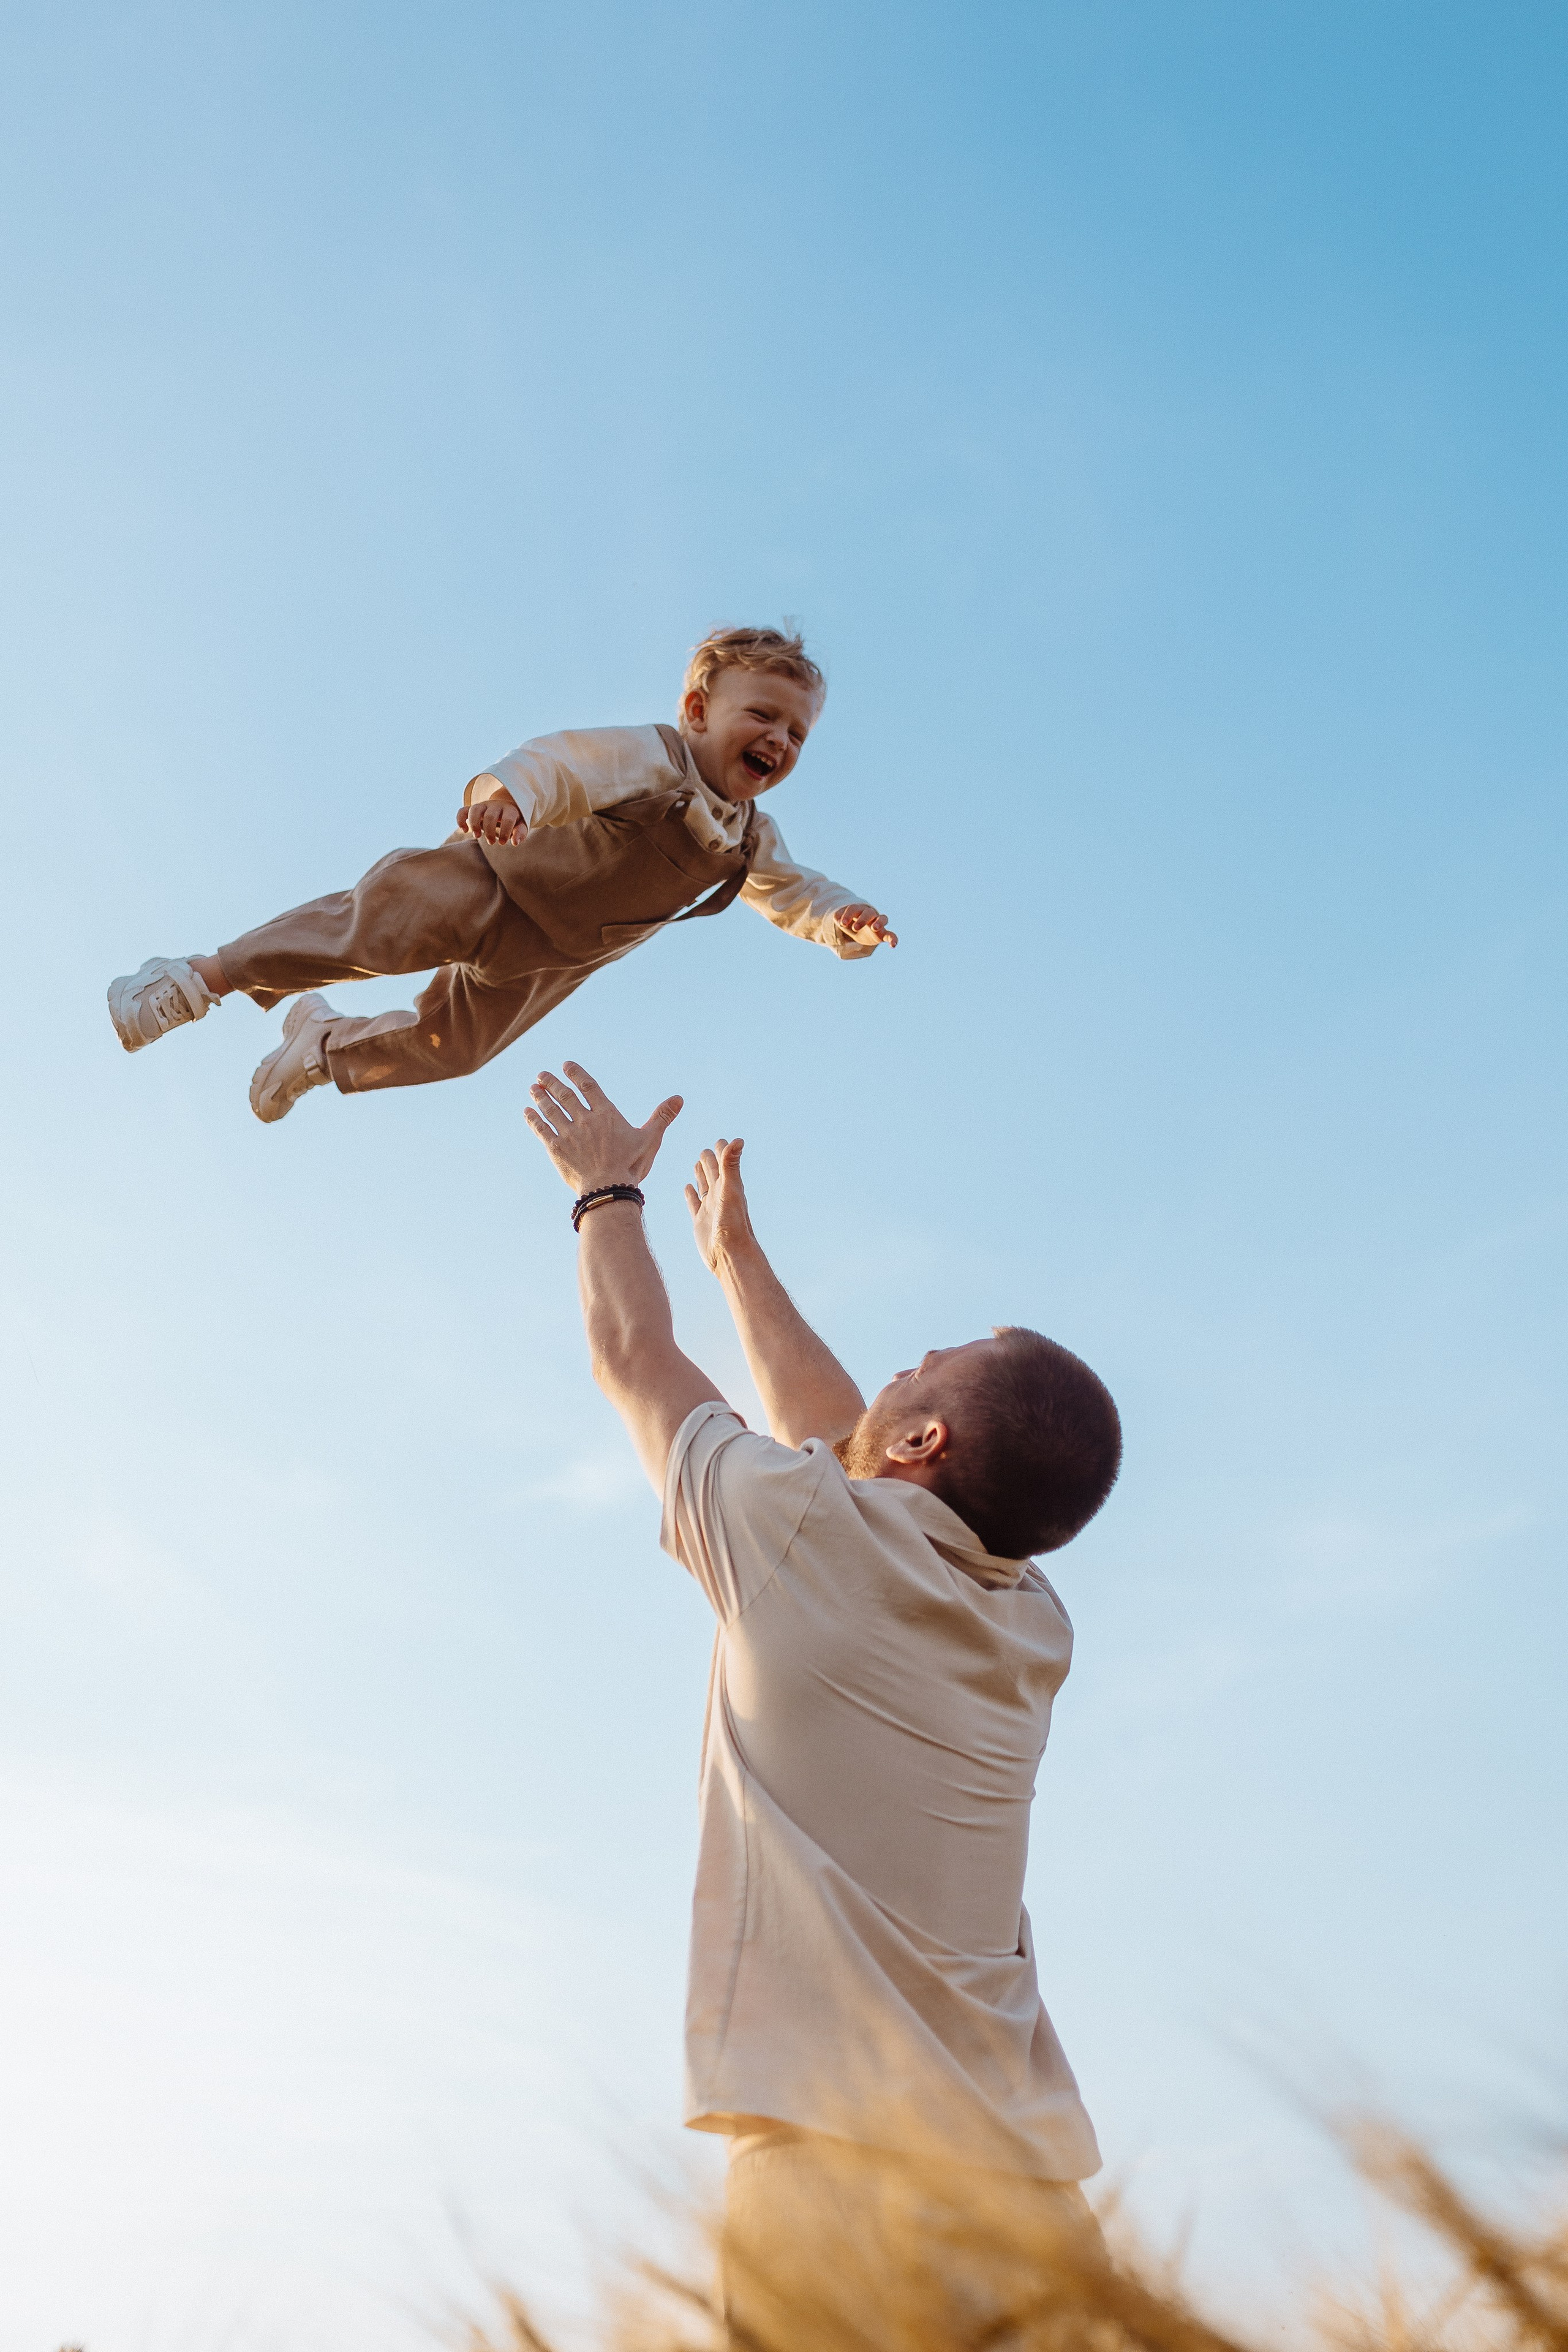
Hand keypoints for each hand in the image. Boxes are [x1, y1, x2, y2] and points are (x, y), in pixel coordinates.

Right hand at [457, 789, 527, 846]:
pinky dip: (460, 819)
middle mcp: (495, 806)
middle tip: (492, 842)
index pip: (508, 818)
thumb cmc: (515, 820)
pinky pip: (463, 810)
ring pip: (475, 809)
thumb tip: (515, 842)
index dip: (505, 831)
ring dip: (474, 823)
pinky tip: (464, 830)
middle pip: (490, 815)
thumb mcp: (521, 825)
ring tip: (476, 836)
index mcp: (510, 810)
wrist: (505, 806)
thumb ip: (520, 833)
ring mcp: (483, 806)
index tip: (502, 842)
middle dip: (489, 830)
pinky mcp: (474, 809)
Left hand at [526, 1063, 682, 1192]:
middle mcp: (585, 1120)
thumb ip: (662, 1116)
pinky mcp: (556, 1150)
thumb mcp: (650, 1139)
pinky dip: (533, 1119)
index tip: (566, 1065)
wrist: (608, 1190)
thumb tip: (679, 1098)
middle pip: (565, 1095)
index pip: (588, 1087)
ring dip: (540, 1097)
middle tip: (542, 1075)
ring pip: (551, 1110)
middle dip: (552, 1083)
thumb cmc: (631, 1166)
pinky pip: (541, 1130)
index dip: (576, 1074)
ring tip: (533, 1088)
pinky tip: (527, 1112)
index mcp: (607, 1114)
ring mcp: (568, 1134)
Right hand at [684, 1138, 757, 1274]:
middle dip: (709, 1160)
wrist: (729, 1255)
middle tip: (705, 1151)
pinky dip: (690, 1194)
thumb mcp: (730, 1190)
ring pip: (704, 1185)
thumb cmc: (733, 1224)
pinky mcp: (700, 1221)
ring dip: (700, 1174)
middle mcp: (720, 1195)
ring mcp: (709, 1208)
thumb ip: (730, 1165)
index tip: (720, 1141)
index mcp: (728, 1185)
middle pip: (713, 1171)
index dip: (722, 1150)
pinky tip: (687, 1188)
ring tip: (698, 1164)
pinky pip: (694, 1203)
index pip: (724, 1161)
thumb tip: (738, 1140)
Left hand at [834, 903, 897, 947]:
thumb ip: (839, 918)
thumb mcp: (843, 922)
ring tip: (874, 928)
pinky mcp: (883, 934)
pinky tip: (893, 945)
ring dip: (879, 922)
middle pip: (868, 913)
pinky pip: (891, 935)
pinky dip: (893, 939)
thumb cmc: (851, 924)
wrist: (860, 931)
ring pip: (883, 918)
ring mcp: (878, 924)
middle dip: (862, 919)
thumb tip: (836, 918)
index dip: (848, 915)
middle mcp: (870, 915)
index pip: (854, 908)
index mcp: (859, 910)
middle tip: (855, 928)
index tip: (841, 924)